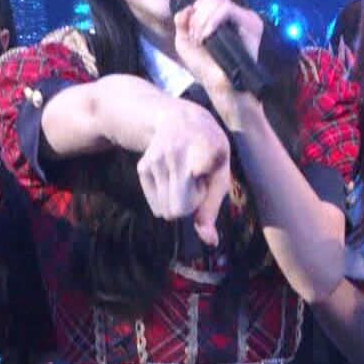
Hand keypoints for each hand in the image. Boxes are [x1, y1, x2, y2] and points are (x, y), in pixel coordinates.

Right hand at [137, 100, 231, 246]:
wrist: (180, 121)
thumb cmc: (208, 152)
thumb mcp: (220, 173)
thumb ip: (213, 208)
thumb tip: (210, 242)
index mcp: (205, 149)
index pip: (195, 170)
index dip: (197, 177)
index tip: (197, 169)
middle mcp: (177, 152)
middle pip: (178, 210)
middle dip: (189, 207)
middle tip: (197, 186)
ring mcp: (157, 159)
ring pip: (166, 211)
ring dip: (178, 202)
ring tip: (185, 179)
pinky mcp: (143, 167)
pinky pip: (157, 207)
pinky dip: (166, 200)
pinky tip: (172, 177)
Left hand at [173, 0, 263, 112]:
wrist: (219, 86)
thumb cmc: (204, 67)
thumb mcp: (184, 40)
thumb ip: (182, 20)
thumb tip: (188, 7)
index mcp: (223, 16)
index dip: (196, 9)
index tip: (192, 31)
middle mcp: (237, 14)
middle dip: (197, 15)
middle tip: (195, 37)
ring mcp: (246, 18)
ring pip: (219, 1)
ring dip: (202, 20)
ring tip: (201, 39)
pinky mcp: (251, 24)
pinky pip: (227, 10)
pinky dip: (211, 21)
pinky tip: (207, 37)